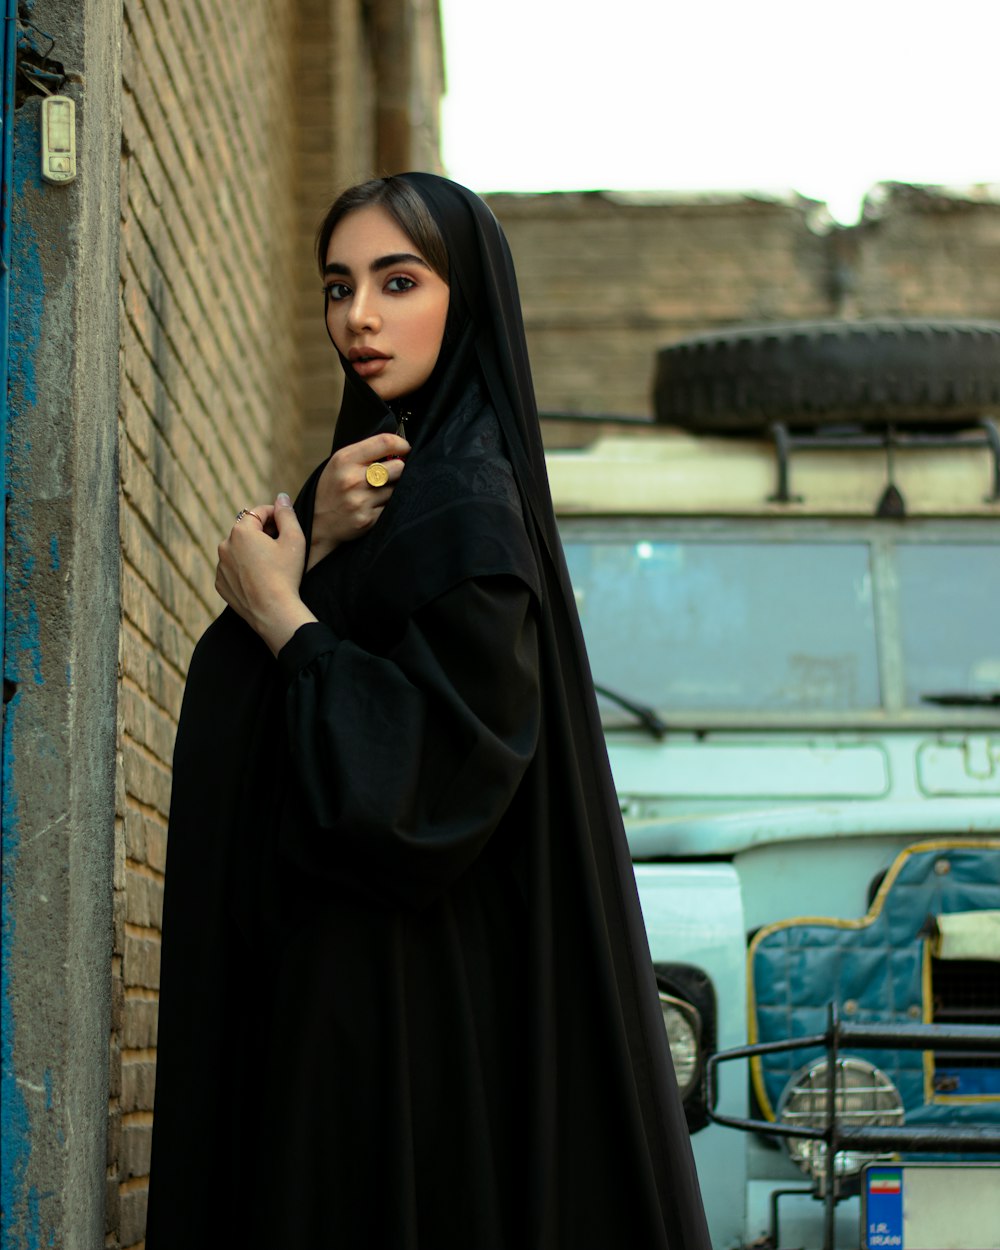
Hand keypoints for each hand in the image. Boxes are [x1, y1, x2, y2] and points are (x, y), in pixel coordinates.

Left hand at [216, 495, 316, 654]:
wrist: (274, 612)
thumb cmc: (286, 575)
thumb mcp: (294, 539)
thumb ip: (287, 514)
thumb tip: (281, 498)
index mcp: (241, 531)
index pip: (258, 512)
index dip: (275, 515)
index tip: (287, 525)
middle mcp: (224, 545)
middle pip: (247, 530)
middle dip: (263, 534)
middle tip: (282, 547)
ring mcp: (220, 566)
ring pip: (238, 550)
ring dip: (252, 551)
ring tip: (271, 566)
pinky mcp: (220, 583)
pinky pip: (232, 569)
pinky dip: (244, 569)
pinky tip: (260, 579)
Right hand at [308, 432, 409, 569]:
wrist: (318, 524)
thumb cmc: (333, 489)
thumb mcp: (340, 464)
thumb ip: (365, 454)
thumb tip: (400, 448)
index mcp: (345, 459)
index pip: (384, 442)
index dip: (401, 444)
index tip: (405, 449)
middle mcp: (352, 479)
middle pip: (398, 467)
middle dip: (398, 469)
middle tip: (390, 474)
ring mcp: (360, 501)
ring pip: (396, 489)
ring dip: (392, 490)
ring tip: (376, 492)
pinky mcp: (367, 519)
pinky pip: (391, 507)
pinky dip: (387, 506)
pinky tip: (374, 506)